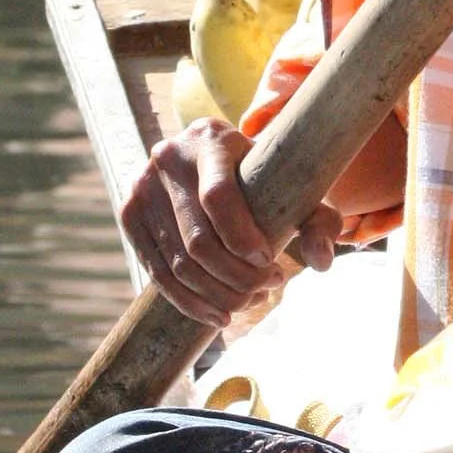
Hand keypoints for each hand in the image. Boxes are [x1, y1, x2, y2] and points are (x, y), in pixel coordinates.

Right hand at [120, 118, 342, 324]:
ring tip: (249, 302)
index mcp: (210, 138)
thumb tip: (323, 261)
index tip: (272, 262)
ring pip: (177, 262)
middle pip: (199, 239)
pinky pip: (156, 271)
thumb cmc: (263, 175)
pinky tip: (217, 313)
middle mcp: (168, 157)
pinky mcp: (129, 214)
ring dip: (216, 294)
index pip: (219, 197)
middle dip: (237, 276)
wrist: (215, 160)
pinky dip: (188, 301)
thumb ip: (318, 220)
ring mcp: (142, 185)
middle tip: (268, 288)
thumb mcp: (295, 185)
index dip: (243, 238)